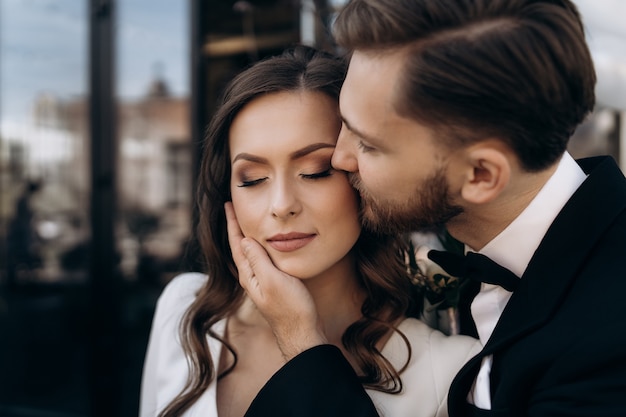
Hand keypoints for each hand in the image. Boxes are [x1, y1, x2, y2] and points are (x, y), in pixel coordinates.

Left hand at [225, 202, 327, 359]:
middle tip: (233, 208)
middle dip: (236, 227)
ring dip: (246, 236)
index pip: (236, 243)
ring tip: (245, 220)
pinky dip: (259, 247)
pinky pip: (261, 260)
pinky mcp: (273, 286)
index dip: (232, 223)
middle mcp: (251, 278)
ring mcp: (262, 283)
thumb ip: (258, 260)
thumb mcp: (273, 280)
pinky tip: (264, 245)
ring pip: (249, 253)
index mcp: (249, 275)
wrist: (302, 333)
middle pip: (239, 247)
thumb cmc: (290, 308)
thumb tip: (244, 239)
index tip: (228, 205)